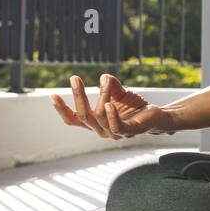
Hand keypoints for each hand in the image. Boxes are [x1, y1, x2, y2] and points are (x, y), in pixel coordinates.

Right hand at [50, 74, 176, 139]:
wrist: (157, 116)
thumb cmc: (134, 107)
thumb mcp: (119, 94)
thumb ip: (110, 87)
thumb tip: (104, 76)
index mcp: (95, 123)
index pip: (73, 120)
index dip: (62, 109)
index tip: (53, 95)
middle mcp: (101, 131)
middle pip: (83, 116)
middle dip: (78, 96)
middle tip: (74, 78)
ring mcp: (114, 133)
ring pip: (99, 116)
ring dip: (101, 96)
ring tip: (105, 80)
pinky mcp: (129, 132)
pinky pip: (116, 126)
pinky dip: (111, 115)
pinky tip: (109, 104)